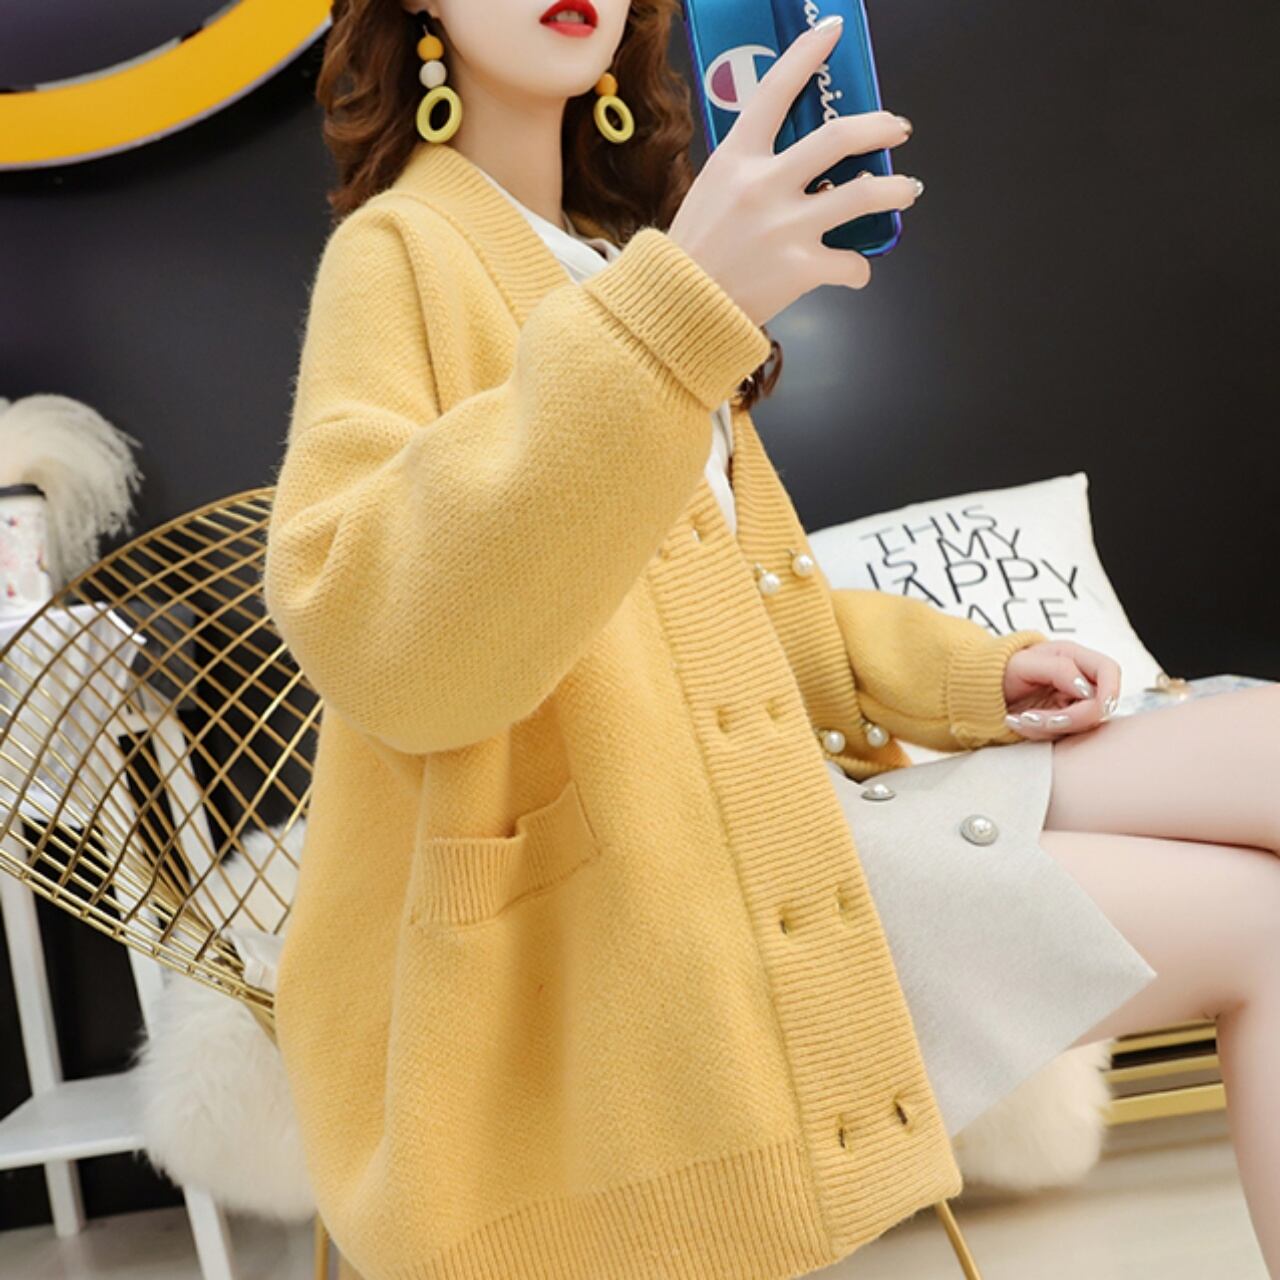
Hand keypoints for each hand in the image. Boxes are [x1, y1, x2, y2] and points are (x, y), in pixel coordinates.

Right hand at [666, 16, 920, 327]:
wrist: (680, 308)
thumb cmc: (695, 251)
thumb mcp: (711, 190)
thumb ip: (751, 169)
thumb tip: (799, 162)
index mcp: (736, 158)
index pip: (775, 90)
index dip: (807, 54)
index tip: (831, 32)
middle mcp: (764, 186)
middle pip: (839, 138)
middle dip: (880, 127)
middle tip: (897, 128)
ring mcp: (786, 227)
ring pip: (863, 194)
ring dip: (895, 189)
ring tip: (907, 190)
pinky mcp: (801, 269)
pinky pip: (850, 263)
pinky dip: (858, 268)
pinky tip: (853, 268)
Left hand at [1002, 640, 1120, 738]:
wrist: (982, 687)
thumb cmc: (1001, 668)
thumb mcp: (1025, 663)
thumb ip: (1060, 670)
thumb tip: (1087, 690)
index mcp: (1074, 657)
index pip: (1110, 671)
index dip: (1109, 692)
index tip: (1093, 707)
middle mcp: (1079, 681)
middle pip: (1099, 706)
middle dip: (1067, 718)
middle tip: (1031, 717)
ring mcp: (1072, 703)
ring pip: (1080, 726)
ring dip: (1047, 727)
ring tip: (1018, 718)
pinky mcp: (1062, 722)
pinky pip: (1062, 735)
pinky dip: (1039, 733)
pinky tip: (1016, 722)